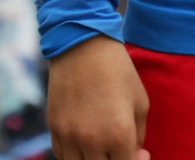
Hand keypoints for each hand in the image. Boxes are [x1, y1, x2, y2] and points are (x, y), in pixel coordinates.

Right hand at [49, 36, 150, 159]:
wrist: (82, 45)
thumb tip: (135, 155)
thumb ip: (139, 136)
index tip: (139, 153)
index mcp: (119, 135)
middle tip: (119, 149)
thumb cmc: (118, 72)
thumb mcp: (140, 102)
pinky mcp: (54, 129)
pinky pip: (63, 156)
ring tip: (102, 148)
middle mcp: (92, 141)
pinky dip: (75, 155)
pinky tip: (85, 143)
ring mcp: (70, 136)